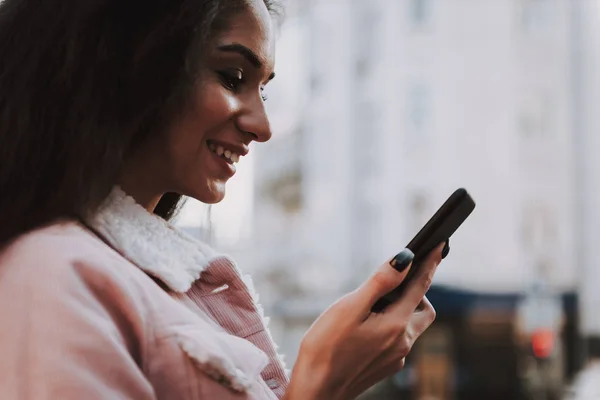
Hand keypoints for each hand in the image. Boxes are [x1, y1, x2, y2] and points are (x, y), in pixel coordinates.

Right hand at [284, 243, 444, 399]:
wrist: (316, 391)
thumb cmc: (326, 348)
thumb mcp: (349, 307)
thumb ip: (380, 282)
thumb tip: (404, 259)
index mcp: (396, 324)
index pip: (420, 286)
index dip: (430, 263)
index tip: (440, 245)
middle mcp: (403, 343)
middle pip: (424, 309)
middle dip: (417, 291)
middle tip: (397, 280)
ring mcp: (396, 358)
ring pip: (410, 326)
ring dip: (402, 310)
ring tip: (374, 304)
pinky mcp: (386, 367)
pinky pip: (398, 340)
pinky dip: (391, 326)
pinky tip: (366, 327)